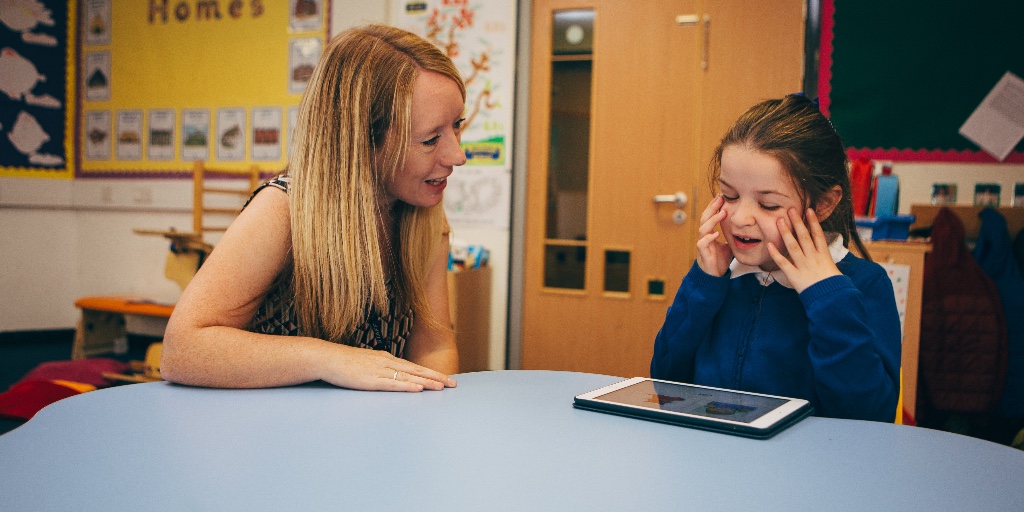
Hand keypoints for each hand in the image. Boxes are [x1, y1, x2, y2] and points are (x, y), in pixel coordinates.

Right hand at [320, 344, 456, 391]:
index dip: (431, 373)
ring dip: (426, 382)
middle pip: (417, 371)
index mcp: (387, 358)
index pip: (414, 367)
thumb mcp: (367, 363)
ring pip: (408, 377)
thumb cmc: (344, 362)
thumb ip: (380, 368)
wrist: (327, 358)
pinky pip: (392, 384)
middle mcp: (387, 362)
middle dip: (436, 378)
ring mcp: (380, 371)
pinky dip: (407, 387)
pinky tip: (418, 389)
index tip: (445, 379)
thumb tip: (390, 375)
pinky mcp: (371, 380)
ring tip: (441, 387)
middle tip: (453, 384)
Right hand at [695, 195, 732, 276]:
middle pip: (704, 218)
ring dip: (712, 220)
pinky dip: (708, 238)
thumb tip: (744, 228)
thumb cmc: (719, 260)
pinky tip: (716, 234)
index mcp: (709, 233)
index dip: (715, 206)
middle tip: (721, 198)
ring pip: (703, 229)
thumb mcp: (729, 245)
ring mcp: (702, 245)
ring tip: (722, 213)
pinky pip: (702, 244)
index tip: (722, 196)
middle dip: (712, 208)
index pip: (710, 216)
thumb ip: (732, 236)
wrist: (714, 276)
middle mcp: (704, 237)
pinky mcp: (703, 254)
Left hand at [767, 208, 840, 292]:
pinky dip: (776, 254)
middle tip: (790, 209)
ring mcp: (803, 265)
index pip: (818, 234)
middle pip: (804, 236)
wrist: (831, 299)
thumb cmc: (833, 285)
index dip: (813, 222)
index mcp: (823, 255)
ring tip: (780, 221)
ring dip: (786, 233)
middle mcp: (813, 257)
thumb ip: (824, 258)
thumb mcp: (832, 268)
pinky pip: (783, 263)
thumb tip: (820, 249)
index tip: (809, 210)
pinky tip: (769, 244)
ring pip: (793, 246)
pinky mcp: (794, 275)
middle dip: (797, 222)